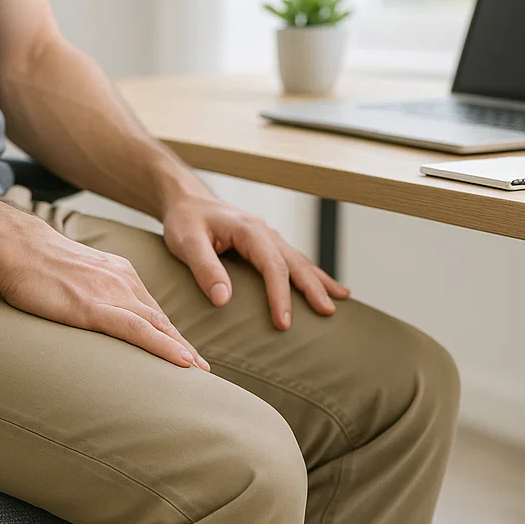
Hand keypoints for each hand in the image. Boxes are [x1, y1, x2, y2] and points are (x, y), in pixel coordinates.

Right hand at [0, 225, 209, 370]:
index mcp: (118, 274)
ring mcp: (111, 295)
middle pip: (160, 319)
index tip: (183, 352)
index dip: (168, 332)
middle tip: (202, 369)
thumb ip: (88, 292)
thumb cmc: (34, 264)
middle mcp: (123, 282)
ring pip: (157, 326)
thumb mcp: (71, 276)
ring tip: (199, 372)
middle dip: (183, 345)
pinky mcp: (95, 309)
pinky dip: (164, 347)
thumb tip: (86, 310)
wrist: (17, 248)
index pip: (149, 309)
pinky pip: (139, 332)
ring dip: (181, 351)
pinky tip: (182, 362)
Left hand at [162, 194, 350, 329]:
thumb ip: (204, 269)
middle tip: (327, 311)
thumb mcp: (187, 243)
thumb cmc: (184, 221)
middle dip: (313, 288)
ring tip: (340, 299)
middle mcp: (264, 231)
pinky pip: (291, 259)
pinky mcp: (263, 243)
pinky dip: (309, 273)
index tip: (283, 323)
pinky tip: (322, 284)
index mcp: (249, 230)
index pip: (272, 266)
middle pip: (295, 262)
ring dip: (319, 280)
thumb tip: (224, 300)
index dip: (280, 296)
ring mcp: (266, 236)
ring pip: (299, 260)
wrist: (185, 200)